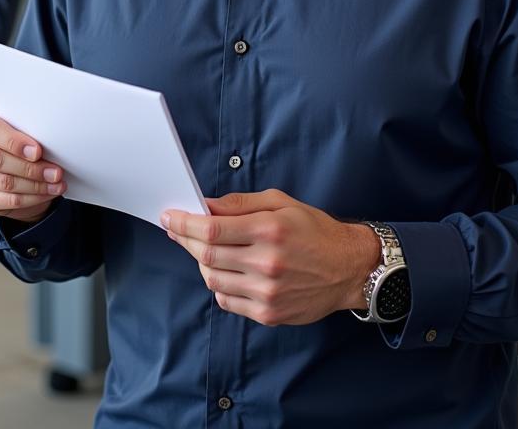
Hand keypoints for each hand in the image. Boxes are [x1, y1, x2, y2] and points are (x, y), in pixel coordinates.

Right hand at [0, 105, 64, 221]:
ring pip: (4, 182)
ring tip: (57, 182)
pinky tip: (48, 192)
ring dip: (36, 185)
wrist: (5, 156)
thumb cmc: (13, 132)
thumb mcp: (16, 121)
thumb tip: (49, 141)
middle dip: (31, 168)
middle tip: (55, 171)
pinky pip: (8, 200)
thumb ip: (24, 126)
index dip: (14, 142)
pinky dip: (32, 197)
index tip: (38, 151)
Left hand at [161, 190, 379, 324]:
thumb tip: (205, 205)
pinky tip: (224, 271)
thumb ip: (239, 203)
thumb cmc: (314, 230)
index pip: (211, 228)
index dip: (183, 222)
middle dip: (185, 239)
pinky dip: (217, 285)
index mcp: (269, 230)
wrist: (348, 268)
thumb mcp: (280, 202)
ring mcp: (267, 292)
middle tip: (176, 229)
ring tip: (205, 249)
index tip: (169, 217)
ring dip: (200, 262)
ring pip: (212, 279)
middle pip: (206, 254)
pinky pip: (226, 301)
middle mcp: (267, 263)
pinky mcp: (269, 313)